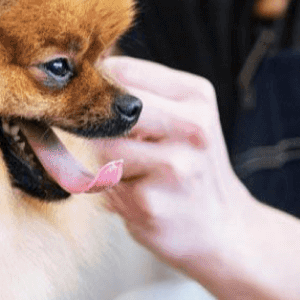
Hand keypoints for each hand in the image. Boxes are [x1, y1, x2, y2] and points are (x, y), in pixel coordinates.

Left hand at [94, 55, 258, 279]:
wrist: (223, 229)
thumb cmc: (190, 167)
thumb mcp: (183, 119)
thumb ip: (139, 93)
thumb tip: (76, 73)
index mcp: (196, 97)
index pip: (122, 70)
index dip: (94, 90)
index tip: (88, 104)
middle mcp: (192, 128)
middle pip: (109, 111)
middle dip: (96, 127)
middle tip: (101, 142)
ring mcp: (174, 168)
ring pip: (100, 148)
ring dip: (102, 162)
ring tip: (128, 173)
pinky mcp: (151, 204)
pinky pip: (102, 186)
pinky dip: (108, 191)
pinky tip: (134, 198)